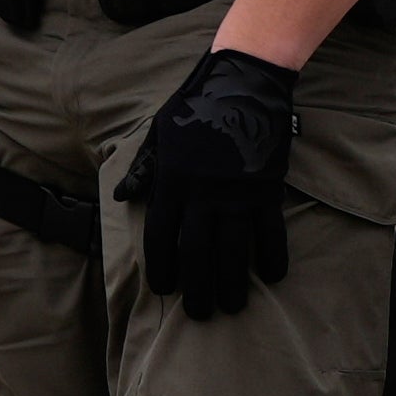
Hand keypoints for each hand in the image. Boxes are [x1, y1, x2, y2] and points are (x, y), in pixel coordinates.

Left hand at [121, 47, 300, 320]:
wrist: (244, 81)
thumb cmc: (196, 105)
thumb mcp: (160, 132)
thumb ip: (144, 168)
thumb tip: (123, 196)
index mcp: (172, 181)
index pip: (161, 236)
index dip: (161, 267)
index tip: (163, 289)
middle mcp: (202, 194)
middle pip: (197, 253)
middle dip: (197, 289)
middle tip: (200, 314)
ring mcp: (236, 194)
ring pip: (233, 250)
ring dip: (232, 284)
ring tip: (232, 307)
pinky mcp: (266, 189)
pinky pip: (270, 231)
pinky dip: (273, 256)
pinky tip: (272, 277)